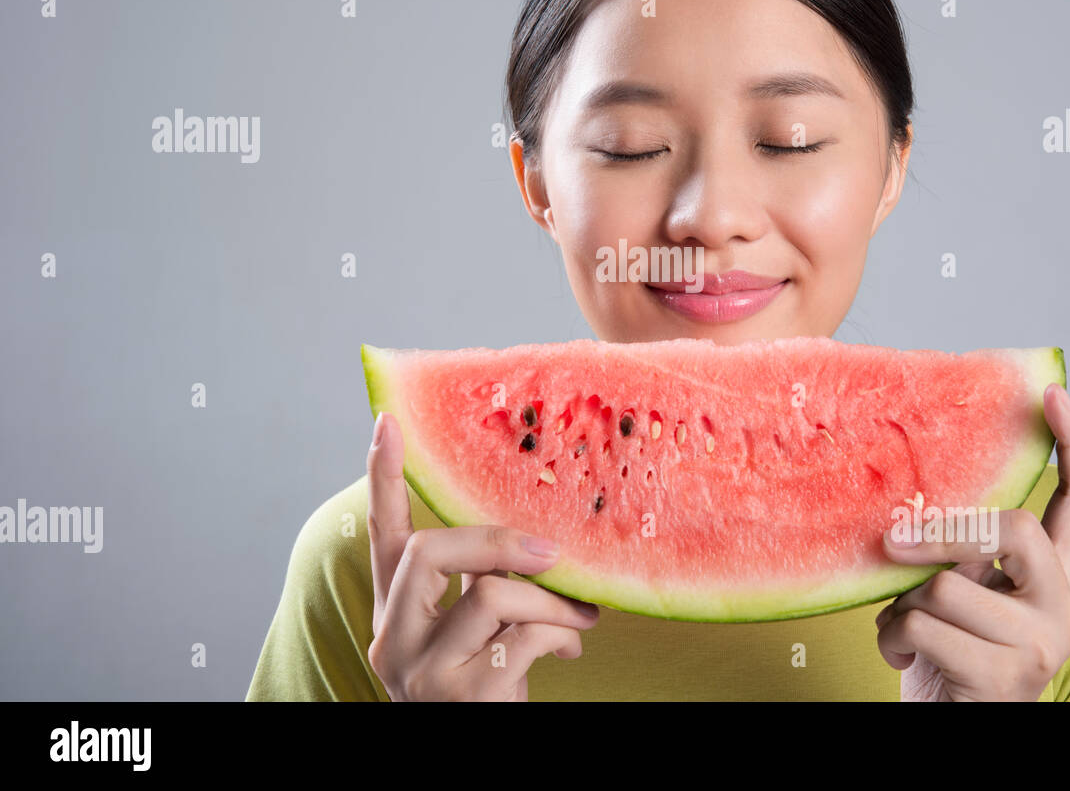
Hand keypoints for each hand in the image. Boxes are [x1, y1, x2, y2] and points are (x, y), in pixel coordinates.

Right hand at [365, 411, 598, 700]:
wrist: (473, 752)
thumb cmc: (483, 688)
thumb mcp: (472, 632)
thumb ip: (482, 584)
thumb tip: (537, 539)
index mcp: (394, 612)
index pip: (383, 535)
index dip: (384, 477)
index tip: (389, 419)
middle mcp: (392, 639)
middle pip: (428, 552)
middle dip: (495, 542)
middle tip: (550, 551)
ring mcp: (422, 671)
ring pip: (490, 595)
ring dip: (551, 601)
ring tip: (584, 615)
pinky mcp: (462, 697)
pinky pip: (525, 637)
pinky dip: (560, 637)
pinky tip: (572, 651)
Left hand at [873, 382, 1069, 700]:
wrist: (951, 731)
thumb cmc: (945, 659)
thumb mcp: (953, 597)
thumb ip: (955, 554)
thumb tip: (908, 514)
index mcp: (1051, 579)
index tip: (1052, 393)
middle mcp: (1062, 605)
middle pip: (1012, 529)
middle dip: (941, 533)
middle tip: (890, 543)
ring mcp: (1042, 643)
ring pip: (947, 586)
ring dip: (901, 607)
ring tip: (903, 631)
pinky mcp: (1009, 675)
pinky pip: (925, 626)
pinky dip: (893, 640)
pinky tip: (903, 658)